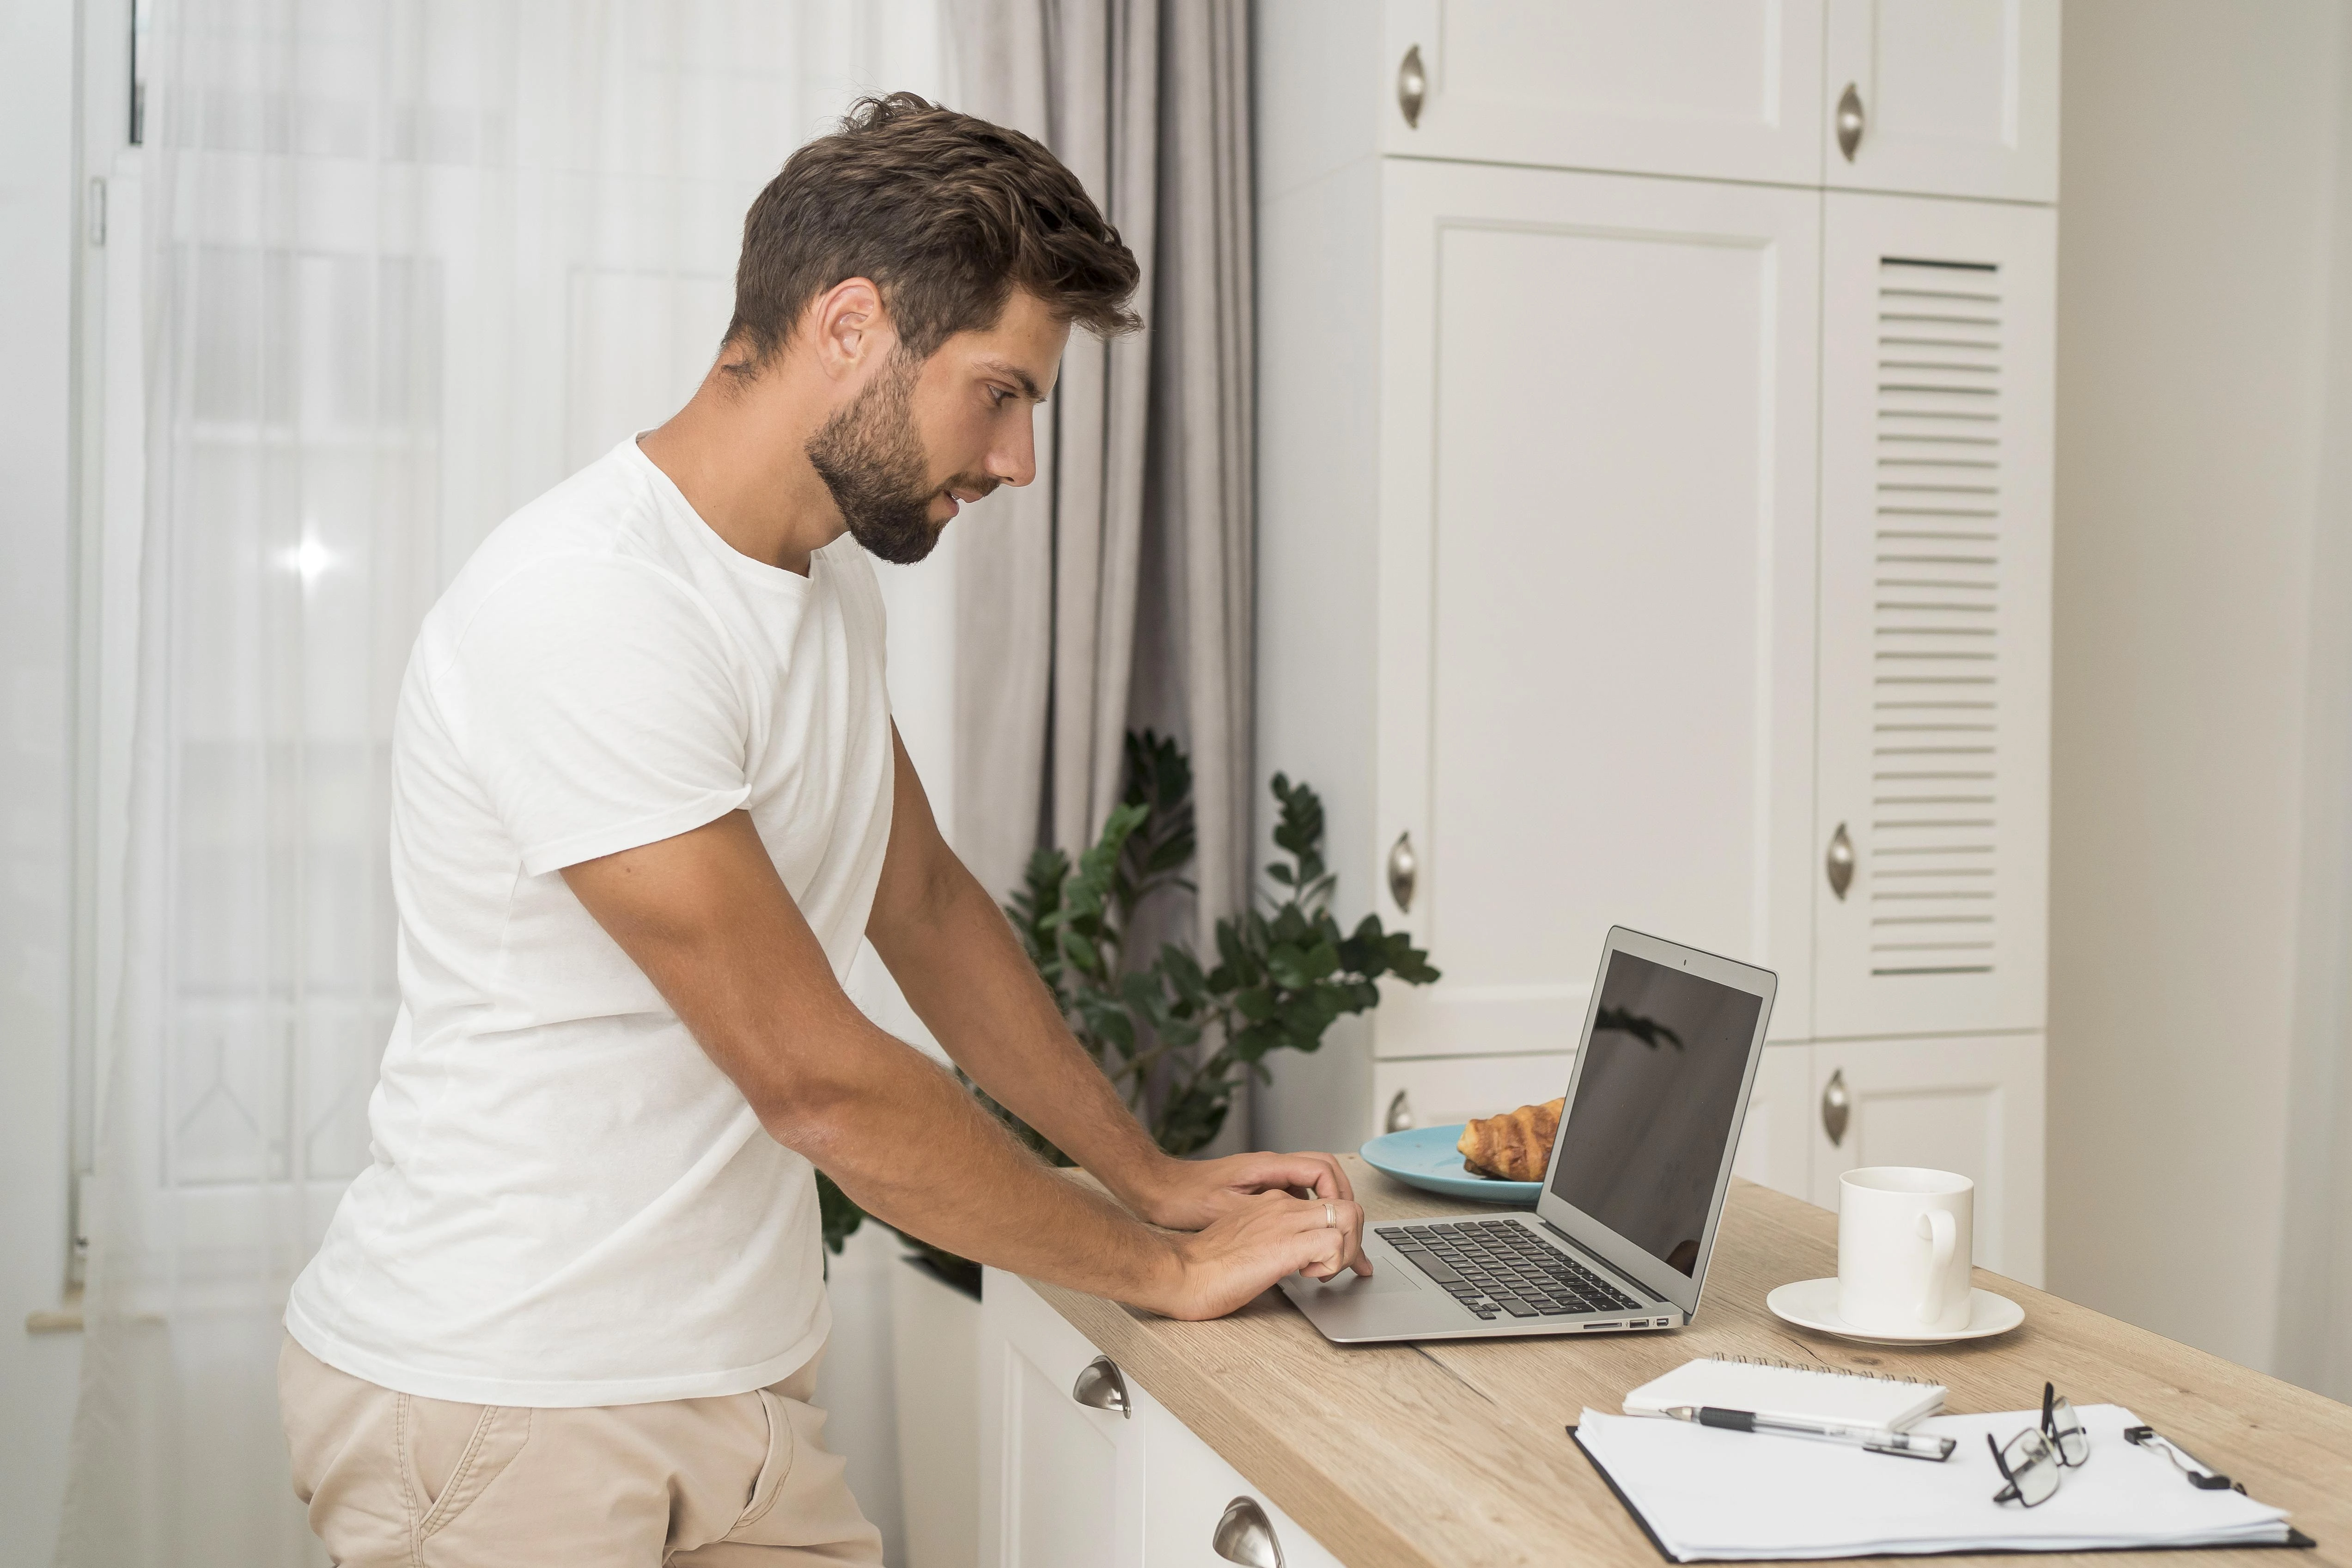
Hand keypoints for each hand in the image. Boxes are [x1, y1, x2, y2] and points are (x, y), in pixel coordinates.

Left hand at [1132, 1149, 1355, 1230]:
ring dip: (1328, 1209)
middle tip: (1351, 1237)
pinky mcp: (1258, 1190)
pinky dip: (1309, 1214)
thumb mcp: (1226, 1208)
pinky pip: (1295, 1196)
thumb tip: (1301, 1225)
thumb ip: (1265, 1213)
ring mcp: (1265, 1177)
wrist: (1157, 1189)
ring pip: (1312, 1186)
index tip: (1344, 1224)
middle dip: (1344, 1203)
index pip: (1323, 1170)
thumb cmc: (1184, 1198)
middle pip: (1326, 1174)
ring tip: (1337, 1242)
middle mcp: (1271, 1167)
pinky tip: (1307, 1240)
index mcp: (1268, 1166)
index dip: (1340, 1196)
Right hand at [1138, 1190, 1370, 1320]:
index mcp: (1271, 1203)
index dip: (1341, 1230)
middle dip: (1353, 1239)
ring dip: (1347, 1249)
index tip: (1338, 1258)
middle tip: (1338, 1267)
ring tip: (1324, 1271)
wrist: (1179, 1272)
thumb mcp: (1244, 1241)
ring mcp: (1285, 1222)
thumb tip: (1290, 1256)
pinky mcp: (1285, 1245)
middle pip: (1347, 1204)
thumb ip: (1268, 1239)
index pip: (1326, 1201)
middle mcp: (1282, 1206)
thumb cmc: (1202, 1265)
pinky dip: (1333, 1262)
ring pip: (1349, 1216)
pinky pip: (1333, 1243)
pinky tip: (1310, 1276)